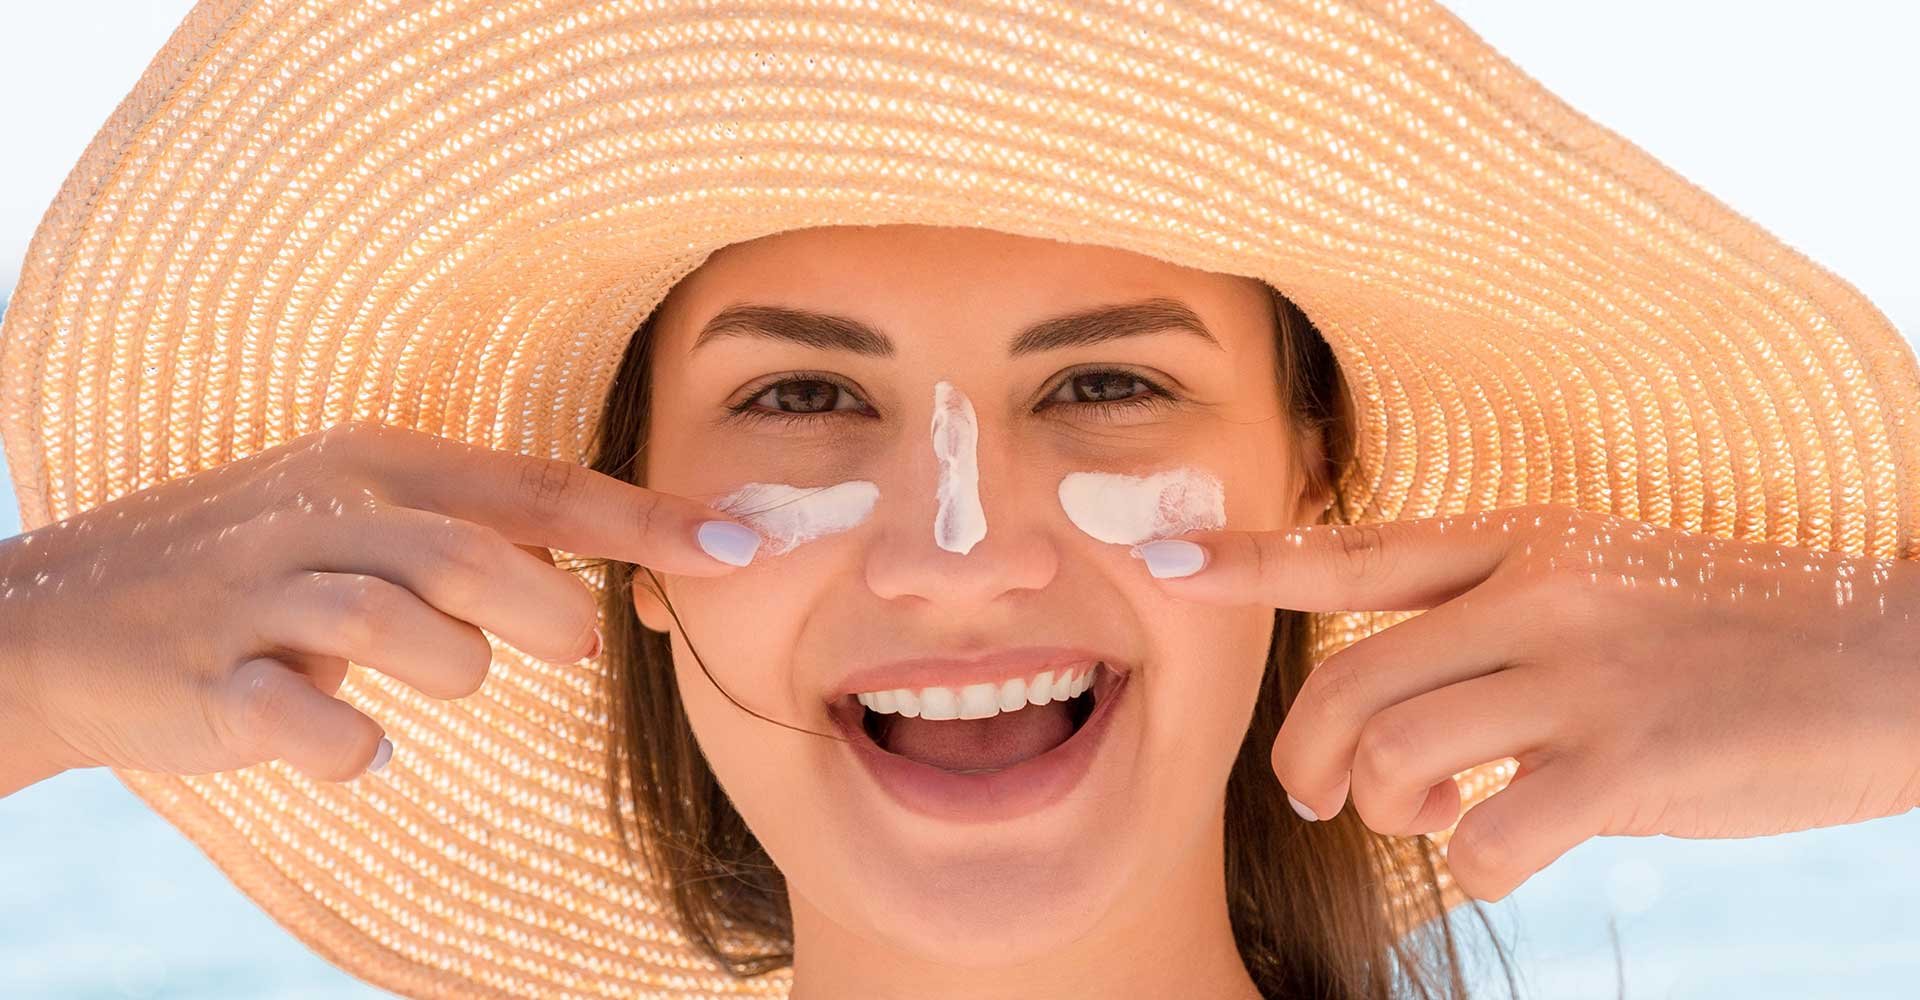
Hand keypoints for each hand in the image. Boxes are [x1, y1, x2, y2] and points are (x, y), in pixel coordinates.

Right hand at [0, 420, 758, 789]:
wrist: (66, 614)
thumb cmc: (258, 568)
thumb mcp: (366, 521)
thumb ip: (482, 539)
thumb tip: (613, 578)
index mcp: (378, 464)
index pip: (540, 489)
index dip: (647, 520)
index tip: (745, 548)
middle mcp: (325, 515)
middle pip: (477, 556)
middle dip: (545, 610)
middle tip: (570, 638)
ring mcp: (262, 594)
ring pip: (405, 628)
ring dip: (453, 669)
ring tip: (443, 679)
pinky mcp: (210, 678)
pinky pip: (307, 721)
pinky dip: (353, 744)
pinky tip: (364, 745)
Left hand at [1128, 502, 1919, 901]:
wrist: (1893, 662)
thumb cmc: (1729, 638)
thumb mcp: (1601, 585)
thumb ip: (1489, 621)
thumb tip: (1390, 725)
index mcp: (1524, 538)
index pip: (1354, 548)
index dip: (1242, 555)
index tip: (1149, 551)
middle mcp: (1540, 590)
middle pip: (1348, 678)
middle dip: (1307, 753)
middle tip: (1322, 792)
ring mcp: (1585, 671)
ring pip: (1400, 753)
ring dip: (1391, 808)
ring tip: (1428, 814)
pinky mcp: (1632, 758)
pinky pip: (1485, 833)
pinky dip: (1472, 863)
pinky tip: (1511, 852)